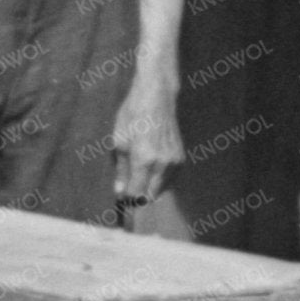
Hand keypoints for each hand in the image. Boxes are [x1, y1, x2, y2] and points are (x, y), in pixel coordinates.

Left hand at [111, 71, 183, 208]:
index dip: (128, 201)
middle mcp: (162, 164)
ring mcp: (174, 162)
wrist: (157, 98)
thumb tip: (120, 192)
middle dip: (138, 198)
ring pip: (160, 190)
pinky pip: (168, 180)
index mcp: (144, 160)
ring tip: (137, 176)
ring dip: (148, 189)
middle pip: (150, 196)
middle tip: (127, 192)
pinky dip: (159, 180)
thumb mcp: (119, 142)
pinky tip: (149, 169)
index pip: (136, 194)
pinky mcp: (180, 159)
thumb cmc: (133, 116)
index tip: (122, 202)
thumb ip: (121, 170)